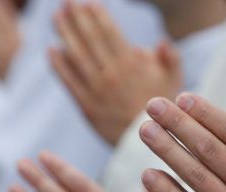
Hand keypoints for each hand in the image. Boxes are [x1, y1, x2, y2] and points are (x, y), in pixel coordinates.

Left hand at [50, 1, 181, 144]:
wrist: (145, 143)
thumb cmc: (161, 109)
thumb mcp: (174, 81)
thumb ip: (170, 58)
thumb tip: (159, 42)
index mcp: (131, 65)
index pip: (109, 33)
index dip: (97, 16)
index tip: (87, 2)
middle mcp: (111, 74)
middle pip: (89, 40)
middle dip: (76, 18)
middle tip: (65, 1)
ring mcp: (96, 90)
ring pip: (76, 56)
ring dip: (64, 34)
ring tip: (55, 17)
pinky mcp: (85, 105)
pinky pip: (69, 81)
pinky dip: (58, 65)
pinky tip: (50, 49)